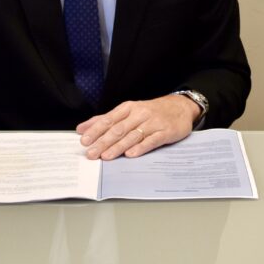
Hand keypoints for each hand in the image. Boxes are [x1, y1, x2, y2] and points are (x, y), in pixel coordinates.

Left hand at [76, 95, 199, 159]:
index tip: (85, 141)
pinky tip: (131, 154)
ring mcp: (153, 123)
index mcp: (128, 108)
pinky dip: (141, 147)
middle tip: (92, 153)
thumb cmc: (151, 111)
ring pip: (133, 135)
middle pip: (119, 129)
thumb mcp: (128, 111)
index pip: (109, 119)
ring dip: (118, 147)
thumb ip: (105, 120)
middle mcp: (140, 114)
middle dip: (103, 142)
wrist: (180, 107)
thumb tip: (82, 128)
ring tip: (106, 156)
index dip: (96, 130)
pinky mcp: (165, 132)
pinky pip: (152, 140)